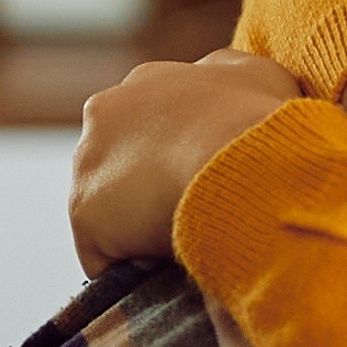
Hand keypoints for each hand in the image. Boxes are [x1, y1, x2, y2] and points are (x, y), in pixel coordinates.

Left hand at [72, 53, 300, 274]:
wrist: (242, 161)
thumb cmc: (260, 120)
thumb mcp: (262, 76)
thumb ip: (234, 76)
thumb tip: (222, 86)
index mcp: (147, 81)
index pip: (151, 124)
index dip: (180, 155)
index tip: (205, 179)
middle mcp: (105, 110)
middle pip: (122, 162)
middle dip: (150, 187)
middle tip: (194, 211)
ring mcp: (89, 162)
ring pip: (109, 209)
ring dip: (138, 227)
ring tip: (184, 244)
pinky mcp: (85, 212)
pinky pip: (104, 255)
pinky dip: (132, 268)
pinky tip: (165, 271)